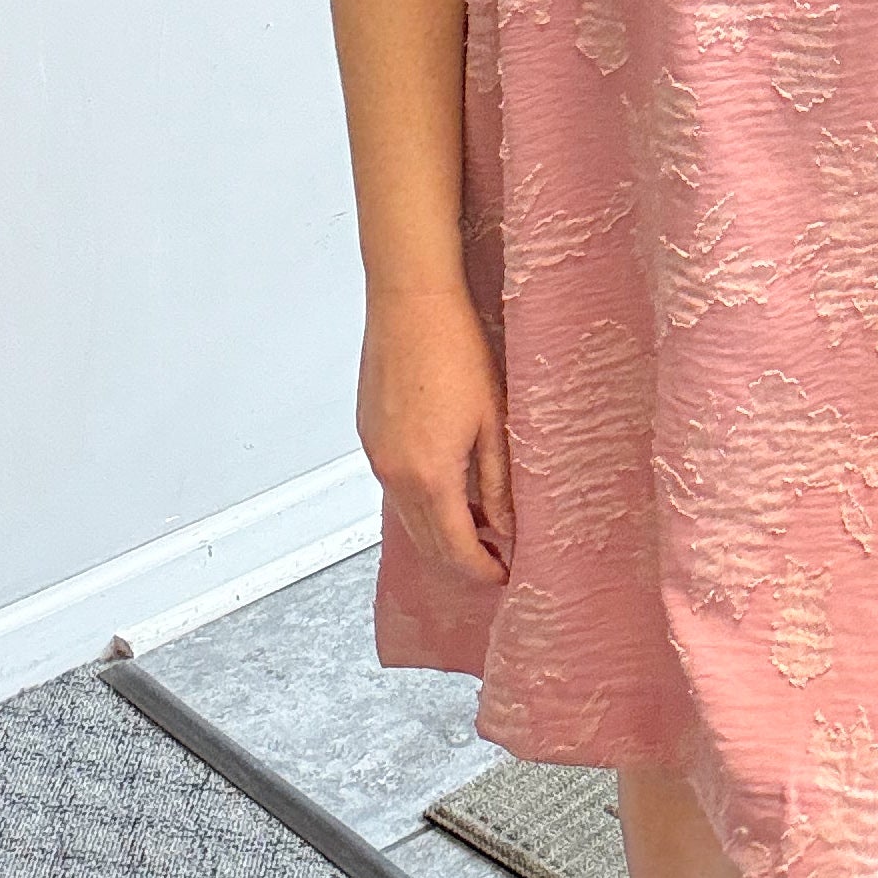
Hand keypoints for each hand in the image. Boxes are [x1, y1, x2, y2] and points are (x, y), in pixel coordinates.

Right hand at [357, 281, 514, 588]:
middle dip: (460, 559)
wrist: (410, 302)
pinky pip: (394, 486)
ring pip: (407, 516)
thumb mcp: (493, 420)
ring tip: (479, 523)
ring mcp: (376, 455)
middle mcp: (394, 474)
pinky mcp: (369, 434)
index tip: (504, 575)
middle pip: (426, 541)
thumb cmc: (455, 348)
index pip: (455, 547)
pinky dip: (420, 501)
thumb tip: (507, 527)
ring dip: (440, 530)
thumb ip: (499, 482)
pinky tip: (447, 486)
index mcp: (429, 476)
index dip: (481, 570)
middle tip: (494, 559)